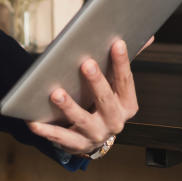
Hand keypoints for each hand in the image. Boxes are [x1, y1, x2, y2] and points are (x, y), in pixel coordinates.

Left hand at [27, 37, 152, 155]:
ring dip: (70, 107)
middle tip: (86, 63)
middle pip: (106, 101)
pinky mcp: (76, 145)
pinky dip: (46, 131)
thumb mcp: (116, 85)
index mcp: (127, 105)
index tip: (117, 43)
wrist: (92, 137)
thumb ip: (123, 63)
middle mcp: (115, 122)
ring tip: (56, 93)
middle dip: (97, 82)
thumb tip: (148, 36)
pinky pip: (60, 137)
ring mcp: (96, 135)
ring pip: (83, 121)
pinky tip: (33, 122)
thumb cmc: (103, 102)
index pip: (126, 81)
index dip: (122, 63)